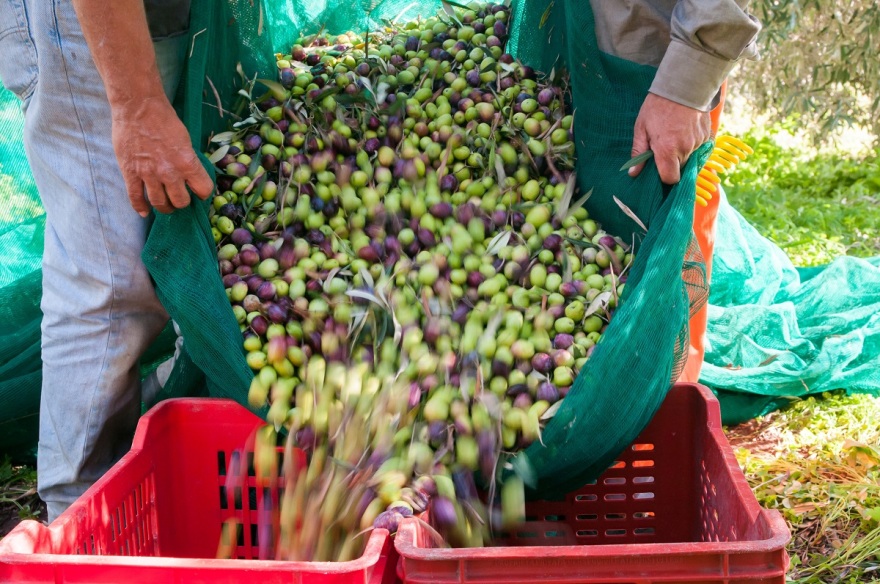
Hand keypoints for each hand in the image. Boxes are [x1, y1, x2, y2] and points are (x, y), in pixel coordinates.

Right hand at [111, 96, 213, 216]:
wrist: (138, 107)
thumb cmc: (164, 119)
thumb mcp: (186, 140)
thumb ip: (188, 160)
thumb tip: (189, 175)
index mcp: (188, 163)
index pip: (203, 190)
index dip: (202, 193)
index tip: (199, 192)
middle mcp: (170, 173)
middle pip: (181, 202)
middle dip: (182, 202)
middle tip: (180, 199)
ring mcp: (149, 175)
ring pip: (160, 204)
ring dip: (165, 207)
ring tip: (166, 206)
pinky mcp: (131, 173)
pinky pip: (136, 198)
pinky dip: (141, 208)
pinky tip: (145, 212)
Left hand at [628, 93, 711, 184]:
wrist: (682, 85)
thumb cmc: (657, 106)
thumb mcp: (641, 128)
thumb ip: (638, 152)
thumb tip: (633, 173)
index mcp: (667, 150)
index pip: (671, 179)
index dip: (664, 178)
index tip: (659, 170)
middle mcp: (686, 149)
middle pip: (680, 169)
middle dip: (672, 162)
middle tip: (664, 146)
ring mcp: (699, 142)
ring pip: (690, 158)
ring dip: (682, 152)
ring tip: (674, 134)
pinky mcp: (708, 135)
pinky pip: (700, 148)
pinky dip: (692, 143)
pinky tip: (685, 130)